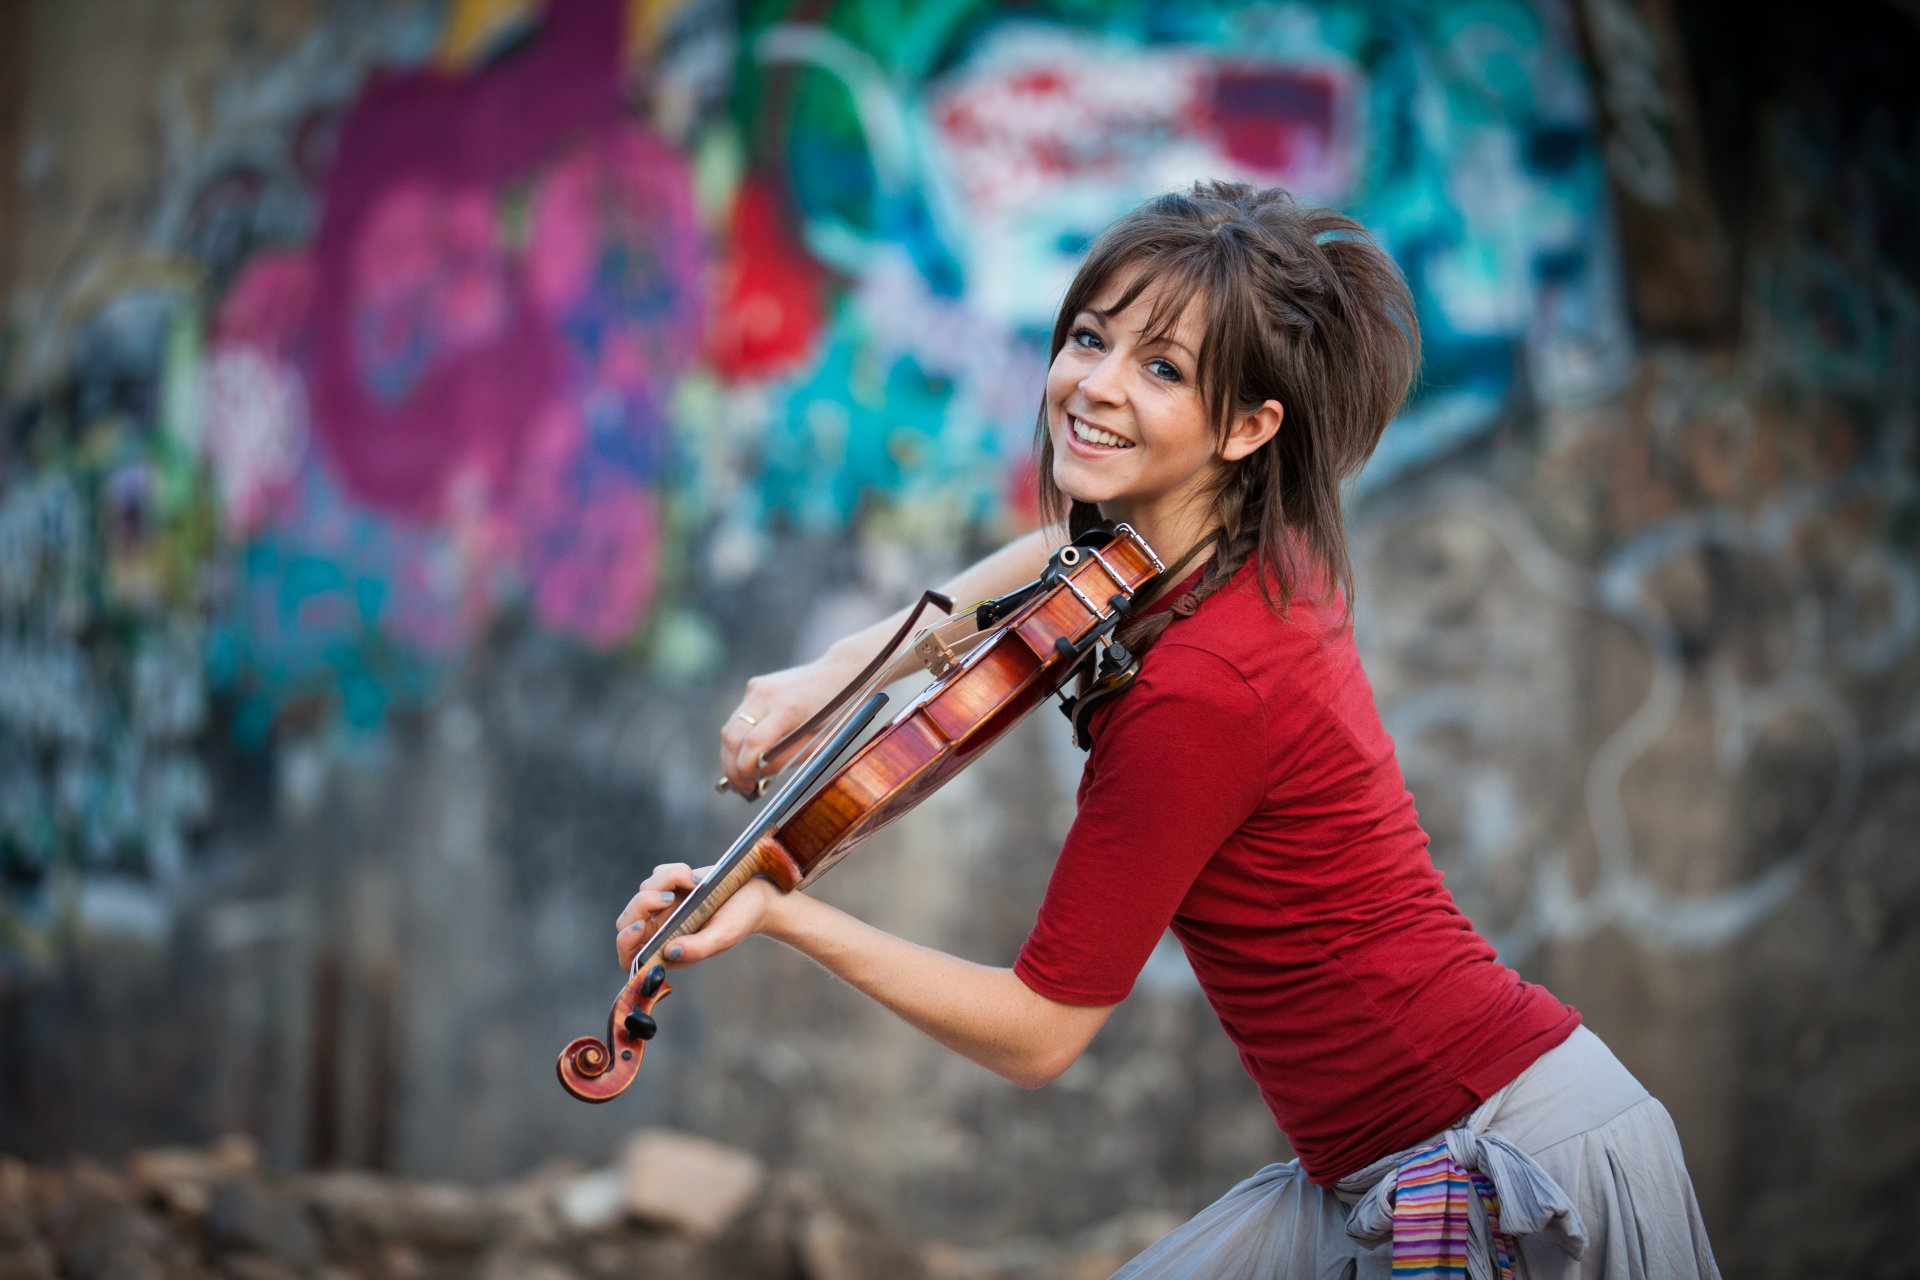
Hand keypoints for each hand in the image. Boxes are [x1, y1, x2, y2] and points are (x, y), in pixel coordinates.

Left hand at [614, 862, 787, 971]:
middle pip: (628, 921)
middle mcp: (662, 930)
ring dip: (665, 882)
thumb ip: (697, 948)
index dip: (626, 944)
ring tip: (695, 883)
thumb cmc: (741, 919)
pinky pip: (656, 874)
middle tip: (667, 898)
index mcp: (669, 950)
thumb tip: (669, 952)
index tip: (639, 927)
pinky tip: (695, 878)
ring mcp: (665, 907)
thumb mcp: (723, 936)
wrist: (756, 893)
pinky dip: (672, 871)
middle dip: (641, 905)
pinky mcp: (670, 884)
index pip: (631, 957)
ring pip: (643, 891)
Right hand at [718, 649, 864, 797]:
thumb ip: (787, 759)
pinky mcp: (754, 686)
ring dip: (730, 755)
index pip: (753, 743)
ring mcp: (757, 688)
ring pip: (729, 728)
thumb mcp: (819, 742)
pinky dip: (738, 738)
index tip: (750, 785)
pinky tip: (748, 752)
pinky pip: (738, 717)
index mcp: (787, 709)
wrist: (839, 672)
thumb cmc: (835, 712)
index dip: (745, 769)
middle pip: (732, 737)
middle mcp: (766, 695)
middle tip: (741, 786)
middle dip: (731, 767)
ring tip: (741, 775)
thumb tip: (757, 774)